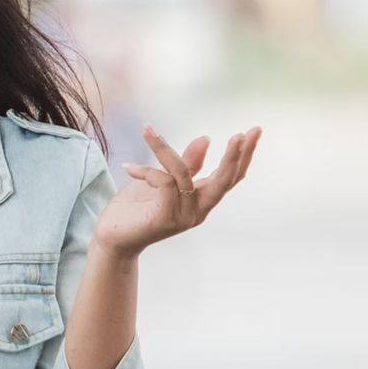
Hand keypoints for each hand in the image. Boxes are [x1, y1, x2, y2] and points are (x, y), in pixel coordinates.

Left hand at [94, 124, 261, 258]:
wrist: (112, 237)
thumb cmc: (137, 208)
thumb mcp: (162, 180)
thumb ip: (186, 164)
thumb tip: (206, 138)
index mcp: (202, 199)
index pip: (231, 177)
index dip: (244, 155)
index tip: (255, 130)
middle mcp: (198, 210)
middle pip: (225, 181)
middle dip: (234, 156)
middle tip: (241, 134)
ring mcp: (184, 216)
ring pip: (183, 174)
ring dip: (165, 149)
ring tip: (147, 130)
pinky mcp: (165, 219)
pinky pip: (163, 183)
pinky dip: (146, 170)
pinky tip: (128, 168)